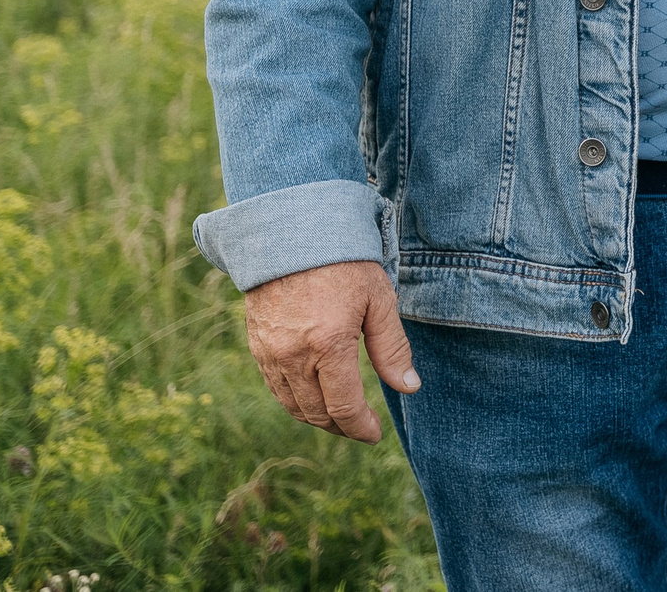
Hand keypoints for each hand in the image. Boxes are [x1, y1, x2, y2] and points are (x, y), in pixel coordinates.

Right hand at [242, 259, 417, 443]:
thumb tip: (409, 387)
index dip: (360, 428)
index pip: (344, 408)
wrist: (291, 233)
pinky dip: (296, 401)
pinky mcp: (257, 346)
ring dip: (318, 418)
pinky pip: (276, 388)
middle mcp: (293, 356)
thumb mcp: (379, 300)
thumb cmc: (343, 262)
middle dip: (341, 427)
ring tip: (341, 417)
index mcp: (328, 346)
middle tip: (361, 427)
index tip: (374, 433)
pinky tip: (313, 397)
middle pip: (317, 413)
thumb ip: (392, 348)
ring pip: (293, 406)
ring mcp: (270, 354)